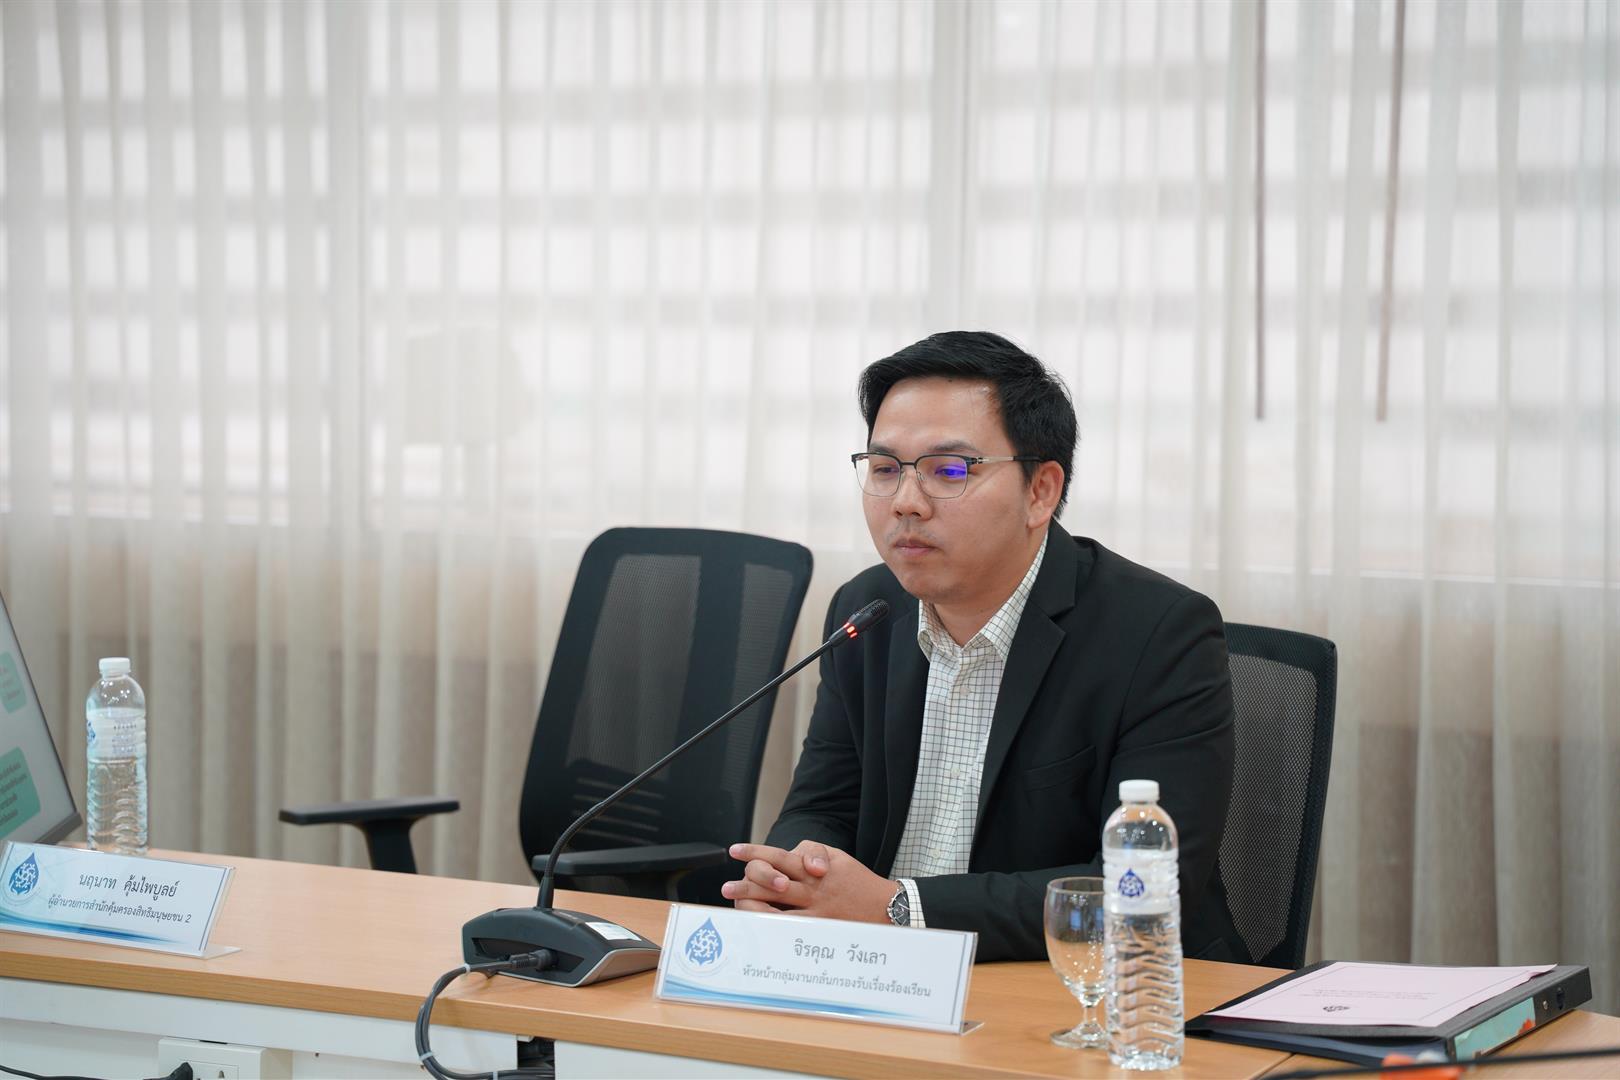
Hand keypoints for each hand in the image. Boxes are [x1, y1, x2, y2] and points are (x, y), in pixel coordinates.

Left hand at [722, 841, 894, 923]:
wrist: (886, 907)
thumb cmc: (857, 881)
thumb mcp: (837, 857)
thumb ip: (811, 852)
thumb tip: (790, 853)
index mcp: (815, 867)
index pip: (780, 857)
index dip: (756, 853)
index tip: (735, 851)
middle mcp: (813, 887)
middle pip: (773, 883)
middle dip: (747, 884)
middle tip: (726, 888)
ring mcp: (816, 910)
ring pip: (778, 906)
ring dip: (753, 905)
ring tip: (734, 905)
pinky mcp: (820, 927)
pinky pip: (791, 928)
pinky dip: (772, 926)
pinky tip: (756, 926)